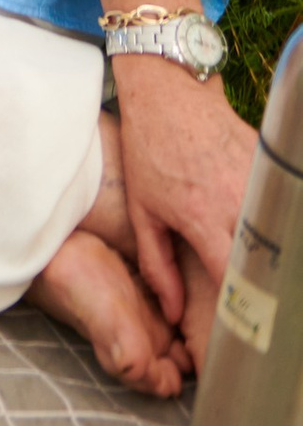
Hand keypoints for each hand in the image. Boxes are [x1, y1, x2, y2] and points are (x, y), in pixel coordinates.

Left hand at [113, 58, 257, 338]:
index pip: (236, 279)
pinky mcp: (268, 162)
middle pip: (269, 262)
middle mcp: (237, 202)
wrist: (167, 92)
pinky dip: (281, 222)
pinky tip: (275, 239)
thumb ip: (157, 265)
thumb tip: (173, 313)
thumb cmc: (149, 151)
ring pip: (282, 234)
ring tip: (275, 281)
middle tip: (272, 318)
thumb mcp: (143, 210)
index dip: (245, 310)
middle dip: (271, 290)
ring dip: (279, 256)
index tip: (247, 332)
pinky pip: (282, 203)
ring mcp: (258, 179)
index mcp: (203, 218)